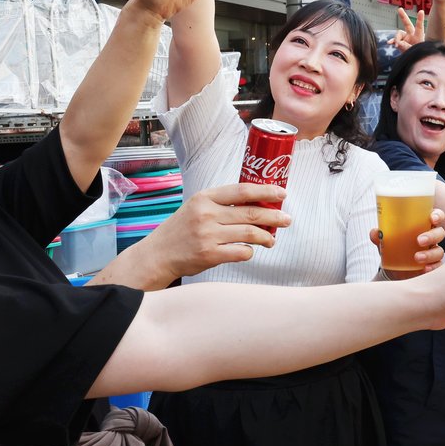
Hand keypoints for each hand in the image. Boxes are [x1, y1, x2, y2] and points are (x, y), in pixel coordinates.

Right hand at [136, 184, 289, 280]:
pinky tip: (250, 250)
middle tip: (287, 219)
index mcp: (205, 197)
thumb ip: (222, 203)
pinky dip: (250, 251)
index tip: (282, 194)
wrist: (158, 254)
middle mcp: (207, 214)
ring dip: (266, 237)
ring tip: (271, 239)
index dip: (266, 191)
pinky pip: (241, 252)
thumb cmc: (182, 229)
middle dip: (274, 216)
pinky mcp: (209, 255)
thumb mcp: (197, 206)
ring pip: (250, 233)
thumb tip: (258, 202)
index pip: (242, 190)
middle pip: (252, 213)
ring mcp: (208, 235)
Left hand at [368, 208, 444, 270]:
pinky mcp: (433, 265)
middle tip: (419, 241)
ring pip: (439, 250)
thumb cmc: (394, 247)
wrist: (394, 269)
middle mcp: (431, 237)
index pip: (436, 216)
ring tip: (417, 258)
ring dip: (430, 254)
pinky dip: (434, 267)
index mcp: (423, 225)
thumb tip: (375, 232)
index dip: (437, 215)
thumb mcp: (386, 241)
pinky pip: (439, 265)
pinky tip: (425, 269)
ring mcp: (433, 252)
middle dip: (432, 236)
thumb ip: (380, 236)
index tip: (432, 219)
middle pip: (439, 233)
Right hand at [393, 7, 426, 52]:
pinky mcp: (400, 42)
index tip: (421, 11)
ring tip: (398, 46)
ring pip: (398, 35)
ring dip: (397, 40)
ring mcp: (405, 38)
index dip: (420, 19)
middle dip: (403, 16)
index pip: (419, 27)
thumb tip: (397, 43)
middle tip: (399, 9)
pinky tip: (389, 43)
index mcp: (418, 36)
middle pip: (407, 24)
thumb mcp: (413, 51)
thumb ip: (406, 46)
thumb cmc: (418, 54)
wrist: (415, 59)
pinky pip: (394, 40)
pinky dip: (392, 41)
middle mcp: (411, 35)